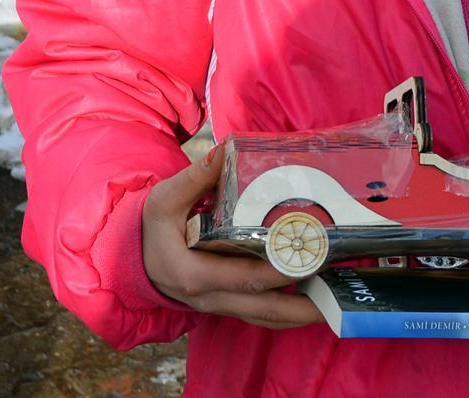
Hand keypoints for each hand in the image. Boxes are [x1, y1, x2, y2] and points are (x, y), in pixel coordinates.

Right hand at [139, 148, 320, 327]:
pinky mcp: (224, 305)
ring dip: (299, 315)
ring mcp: (217, 306)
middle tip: (336, 296)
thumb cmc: (151, 226)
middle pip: (262, 309)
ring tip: (333, 304)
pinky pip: (258, 315)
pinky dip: (285, 313)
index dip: (279, 272)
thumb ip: (197, 176)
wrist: (132, 256)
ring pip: (263, 318)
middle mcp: (207, 298)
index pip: (244, 277)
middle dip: (301, 307)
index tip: (310, 260)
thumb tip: (226, 149)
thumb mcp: (165, 198)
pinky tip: (312, 303)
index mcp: (192, 273)